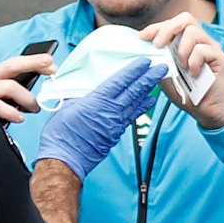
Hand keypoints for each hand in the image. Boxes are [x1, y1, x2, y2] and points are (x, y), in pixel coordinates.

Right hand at [0, 54, 55, 122]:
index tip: (51, 63)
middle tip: (50, 66)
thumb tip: (34, 98)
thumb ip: (12, 92)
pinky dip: (12, 111)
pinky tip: (19, 117)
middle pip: (13, 66)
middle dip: (33, 63)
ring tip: (35, 108)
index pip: (16, 63)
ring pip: (10, 87)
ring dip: (27, 98)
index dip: (34, 61)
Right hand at [36, 57, 167, 181]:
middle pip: (134, 91)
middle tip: (162, 68)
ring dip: (148, 91)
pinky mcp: (115, 134)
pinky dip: (141, 108)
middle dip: (149, 78)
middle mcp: (111, 112)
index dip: (134, 70)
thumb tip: (87, 90)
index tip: (144, 62)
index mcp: (98, 101)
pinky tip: (147, 103)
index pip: (121, 81)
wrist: (65, 160)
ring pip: (136, 104)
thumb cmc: (61, 136)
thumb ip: (80, 96)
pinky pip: (132, 117)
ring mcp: (115, 124)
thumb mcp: (67, 107)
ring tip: (157, 82)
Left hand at [140, 12, 223, 129]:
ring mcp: (210, 47)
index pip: (173, 23)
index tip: (143, 36)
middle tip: (158, 45)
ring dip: (182, 50)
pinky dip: (193, 62)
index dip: (157, 26)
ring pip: (193, 32)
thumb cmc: (186, 92)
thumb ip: (158, 59)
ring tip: (181, 67)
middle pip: (185, 19)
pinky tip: (193, 74)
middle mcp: (199, 41)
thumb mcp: (165, 74)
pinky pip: (203, 49)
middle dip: (167, 29)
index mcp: (185, 42)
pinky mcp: (219, 56)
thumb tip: (143, 49)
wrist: (204, 110)